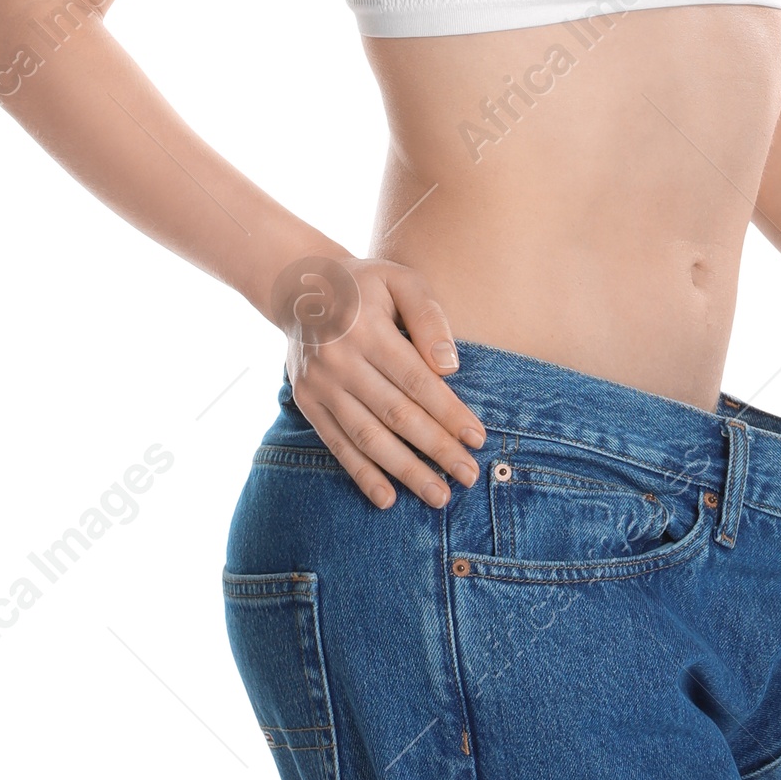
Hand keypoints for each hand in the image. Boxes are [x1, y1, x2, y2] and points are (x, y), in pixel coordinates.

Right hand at [278, 253, 486, 509]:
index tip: (477, 439)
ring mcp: (319, 385)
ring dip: (405, 471)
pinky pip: (337, 444)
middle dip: (436, 450)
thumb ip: (429, 318)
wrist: (302, 285)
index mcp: (367, 329)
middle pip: (396, 415)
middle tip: (468, 476)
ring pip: (367, 437)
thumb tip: (450, 368)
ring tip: (438, 495)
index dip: (449, 413)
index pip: (416, 381)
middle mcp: (339, 361)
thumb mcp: (402, 281)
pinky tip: (387, 498)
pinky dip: (362, 474)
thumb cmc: (368, 284)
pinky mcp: (307, 402)